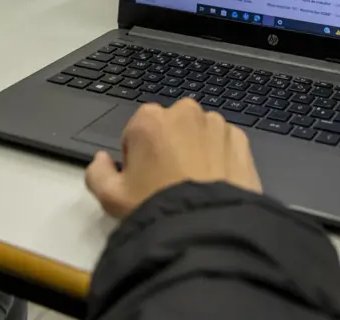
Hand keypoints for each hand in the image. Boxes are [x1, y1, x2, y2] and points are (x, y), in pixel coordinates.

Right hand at [85, 98, 261, 218]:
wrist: (207, 228)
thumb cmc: (155, 207)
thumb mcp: (110, 197)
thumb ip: (97, 172)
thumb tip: (102, 160)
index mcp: (149, 119)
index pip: (138, 131)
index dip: (138, 157)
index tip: (144, 180)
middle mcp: (185, 112)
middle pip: (172, 128)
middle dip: (169, 148)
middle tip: (169, 184)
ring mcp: (217, 125)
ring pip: (201, 135)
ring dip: (197, 151)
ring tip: (195, 186)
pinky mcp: (242, 141)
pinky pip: (225, 146)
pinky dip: (222, 159)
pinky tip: (216, 184)